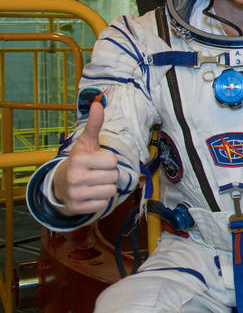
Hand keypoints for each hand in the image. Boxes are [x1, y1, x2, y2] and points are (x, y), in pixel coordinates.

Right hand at [51, 100, 118, 214]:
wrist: (59, 185)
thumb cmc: (78, 161)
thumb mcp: (86, 143)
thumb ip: (94, 124)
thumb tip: (98, 104)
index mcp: (78, 160)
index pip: (112, 161)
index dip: (108, 161)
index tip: (98, 161)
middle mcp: (75, 178)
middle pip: (114, 176)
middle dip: (109, 174)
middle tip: (96, 173)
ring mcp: (75, 195)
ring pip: (111, 191)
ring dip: (106, 187)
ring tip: (94, 183)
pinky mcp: (78, 208)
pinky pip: (104, 205)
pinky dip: (100, 200)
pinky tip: (90, 194)